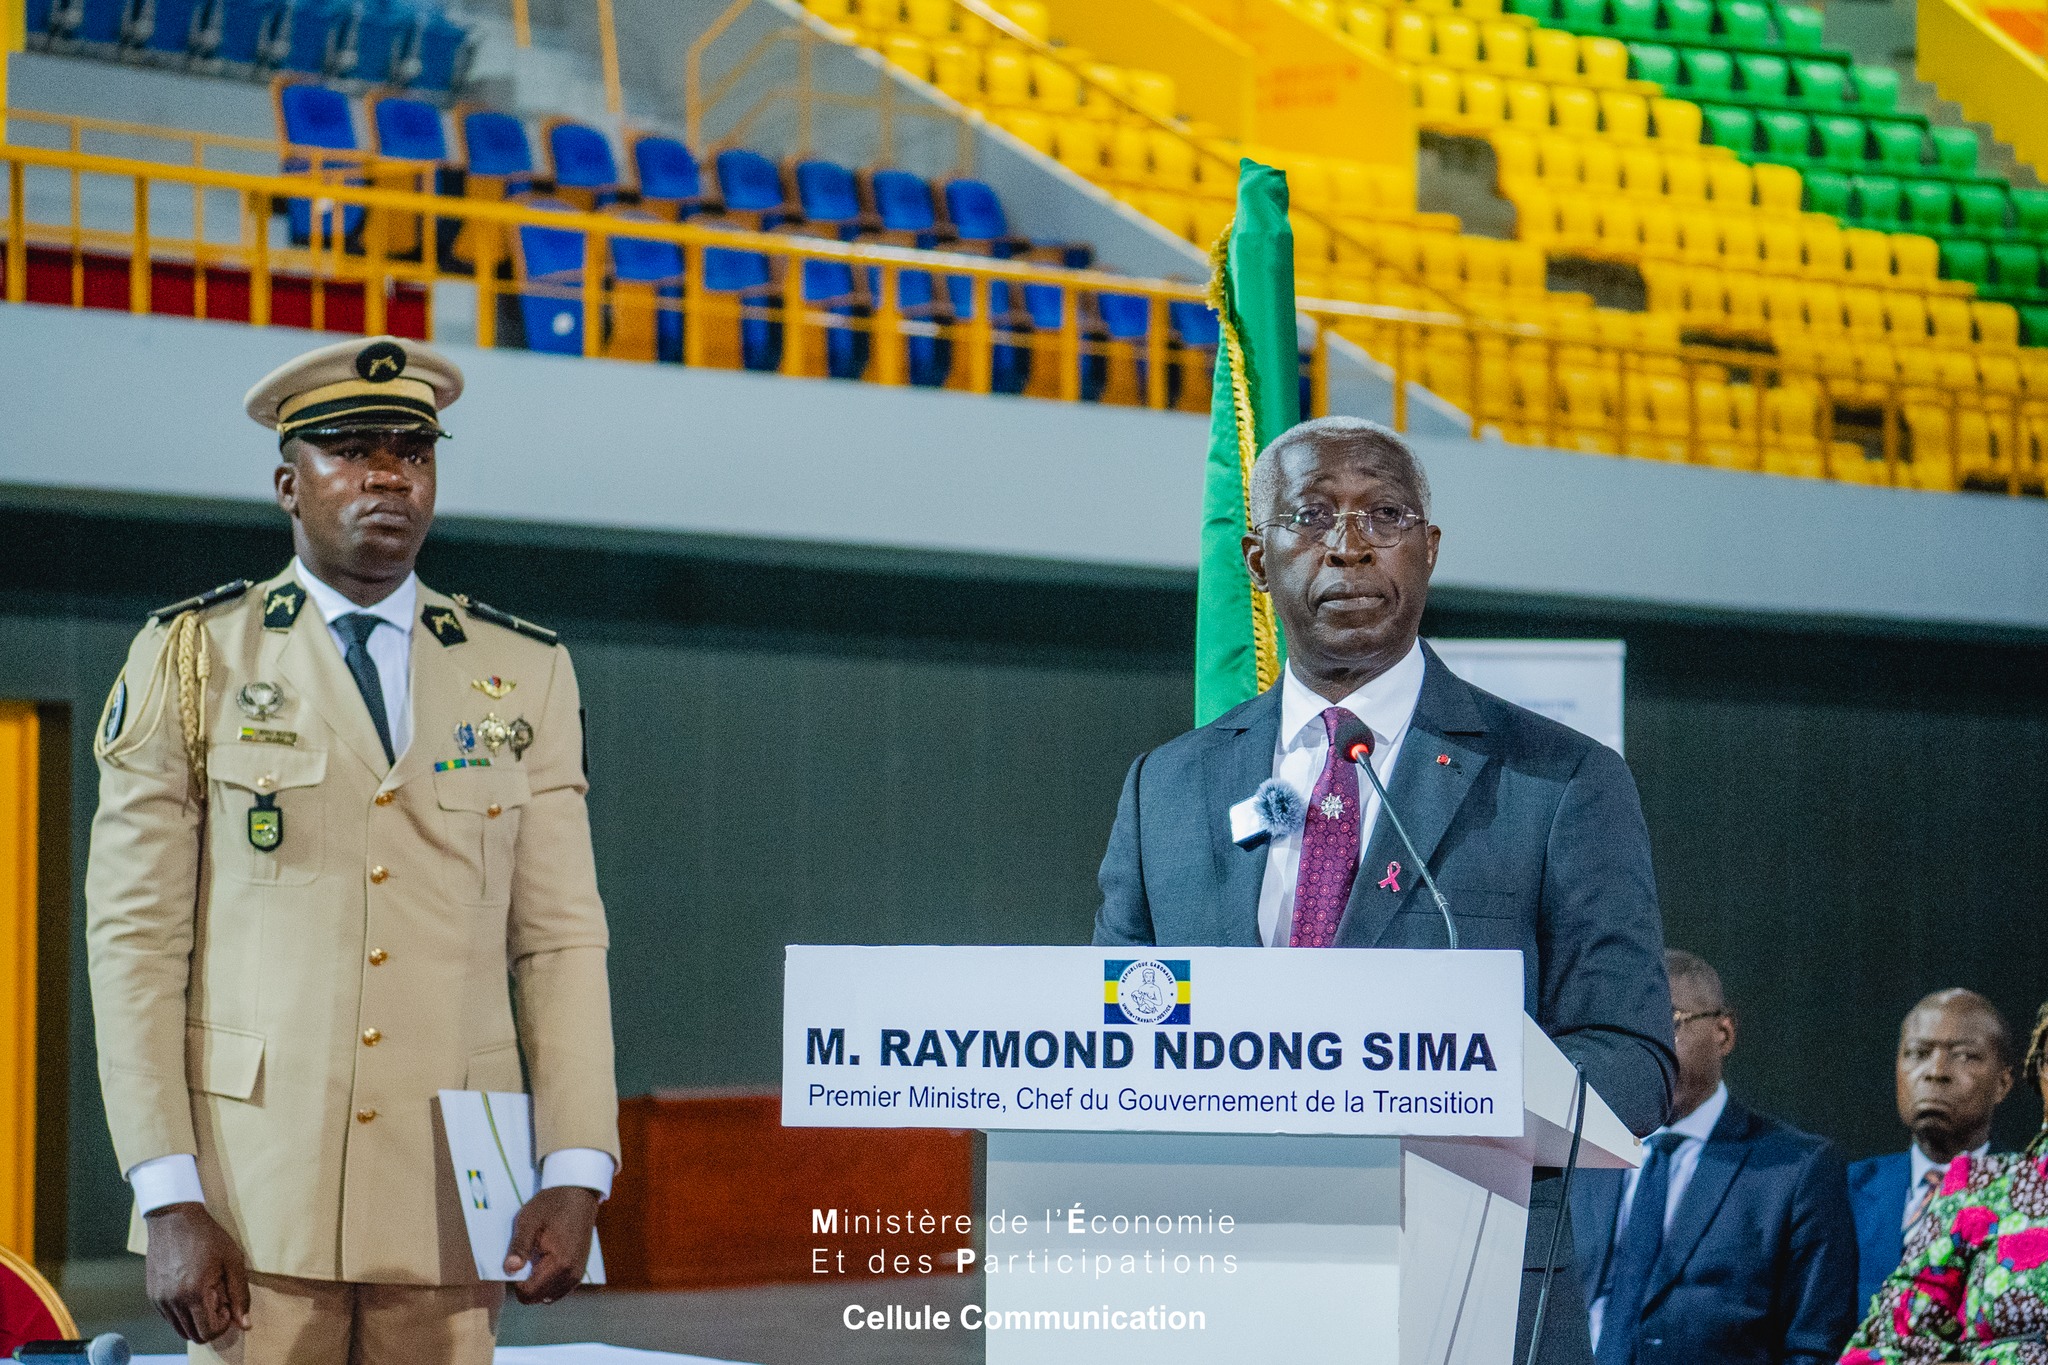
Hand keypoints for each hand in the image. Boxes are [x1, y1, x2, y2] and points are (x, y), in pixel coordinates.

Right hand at [144, 1202, 250, 1343]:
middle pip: (194, 1335)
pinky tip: (192, 1290)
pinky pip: (170, 1318)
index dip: (223, 1322)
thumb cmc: (207, 1236)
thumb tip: (245, 1325)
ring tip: (206, 1293)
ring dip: (197, 1319)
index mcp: (194, 1294)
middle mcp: (173, 1301)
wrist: (173, 1219)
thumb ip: (240, 1295)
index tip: (228, 1302)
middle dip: (210, 1323)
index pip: (209, 1332)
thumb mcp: (232, 1261)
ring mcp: (159, 1300)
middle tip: (218, 1298)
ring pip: (181, 1329)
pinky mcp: (152, 1295)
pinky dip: (183, 1312)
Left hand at [504, 1185, 598, 1304]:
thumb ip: (519, 1248)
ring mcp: (577, 1274)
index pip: (529, 1294)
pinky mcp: (579, 1271)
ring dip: (538, 1284)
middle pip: (537, 1298)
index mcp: (559, 1264)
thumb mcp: (528, 1221)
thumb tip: (509, 1270)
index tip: (516, 1262)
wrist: (579, 1193)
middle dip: (526, 1285)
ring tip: (535, 1259)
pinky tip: (545, 1262)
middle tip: (525, 1259)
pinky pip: (559, 1289)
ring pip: (548, 1296)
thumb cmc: (552, 1205)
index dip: (516, 1282)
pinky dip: (548, 1282)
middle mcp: (571, 1275)